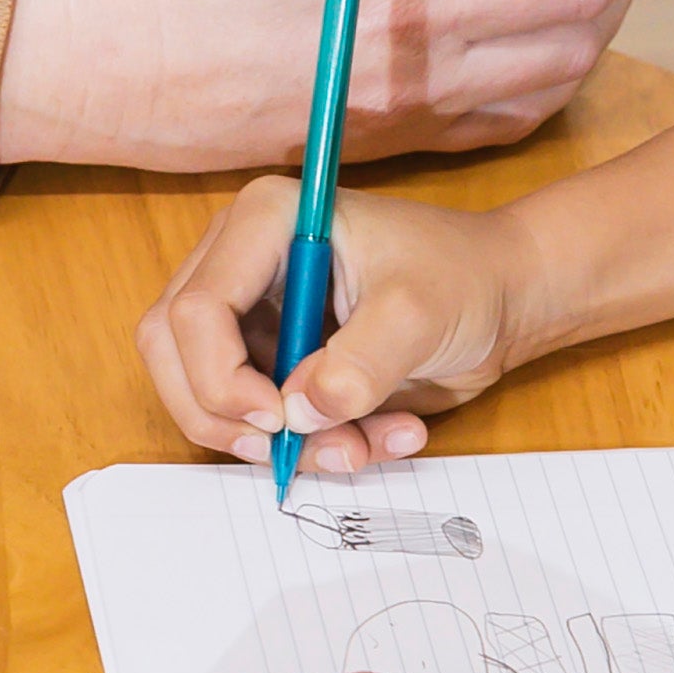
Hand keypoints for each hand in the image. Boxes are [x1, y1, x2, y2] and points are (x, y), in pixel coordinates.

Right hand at [0, 0, 643, 171]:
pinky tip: (498, 48)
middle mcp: (410, 82)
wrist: (63, 57)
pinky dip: (517, 89)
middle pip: (574, 49)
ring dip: (575, 41)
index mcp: (410, 4)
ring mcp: (378, 125)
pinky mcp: (343, 145)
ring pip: (531, 100)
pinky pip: (470, 132)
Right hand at [139, 184, 548, 471]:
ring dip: (277, 443)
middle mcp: (241, 262)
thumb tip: (300, 413)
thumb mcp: (420, 314)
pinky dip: (308, 446)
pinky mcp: (270, 357)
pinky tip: (376, 437)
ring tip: (360, 448)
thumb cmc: (464, 278)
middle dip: (223, 416)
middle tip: (282, 450)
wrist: (501, 300)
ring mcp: (251, 313)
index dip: (220, 377)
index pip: (195, 310)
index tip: (280, 418)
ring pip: (208, 396)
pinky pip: (255, 418)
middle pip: (172, 353)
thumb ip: (362, 363)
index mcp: (266, 222)